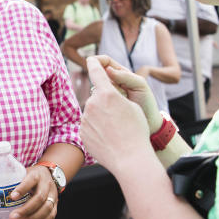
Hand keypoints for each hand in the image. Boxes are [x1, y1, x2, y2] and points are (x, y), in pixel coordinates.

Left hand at [7, 165, 58, 218]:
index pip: (30, 181)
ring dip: (34, 218)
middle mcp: (46, 184)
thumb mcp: (20, 174)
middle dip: (26, 209)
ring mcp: (53, 195)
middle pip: (39, 198)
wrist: (49, 174)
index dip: (22, 189)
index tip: (12, 197)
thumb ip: (6, 184)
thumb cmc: (30, 176)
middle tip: (13, 217)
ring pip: (47, 208)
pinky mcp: (56, 204)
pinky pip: (51, 215)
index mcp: (36, 175)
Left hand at [81, 57, 153, 173]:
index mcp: (107, 93)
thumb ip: (117, 94)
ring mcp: (85, 118)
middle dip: (105, 101)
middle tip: (118, 116)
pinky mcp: (81, 132)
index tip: (93, 59)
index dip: (94, 61)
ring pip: (92, 111)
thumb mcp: (133, 105)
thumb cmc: (136, 131)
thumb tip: (108, 91)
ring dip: (100, 116)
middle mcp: (92, 103)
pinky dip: (96, 129)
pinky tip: (108, 138)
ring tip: (115, 130)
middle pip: (96, 95)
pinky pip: (89, 125)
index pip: (95, 69)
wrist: (130, 159)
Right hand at [88, 55, 161, 131]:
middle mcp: (112, 82)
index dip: (98, 60)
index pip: (105, 61)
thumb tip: (108, 70)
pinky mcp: (104, 105)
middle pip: (98, 75)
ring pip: (96, 88)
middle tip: (113, 90)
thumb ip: (125, 76)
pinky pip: (96, 100)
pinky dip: (100, 101)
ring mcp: (107, 94)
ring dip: (101, 92)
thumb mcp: (140, 85)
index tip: (91, 62)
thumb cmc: (146, 102)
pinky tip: (110, 107)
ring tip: (117, 101)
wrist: (149, 123)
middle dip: (100, 80)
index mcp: (121, 74)